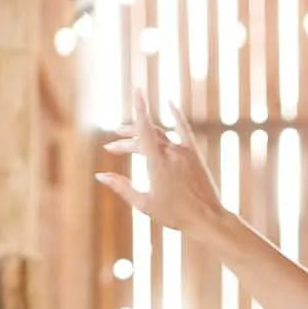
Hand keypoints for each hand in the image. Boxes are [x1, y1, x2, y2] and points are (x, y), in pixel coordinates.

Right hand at [97, 93, 230, 242]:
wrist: (207, 218)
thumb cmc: (174, 215)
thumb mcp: (143, 203)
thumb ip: (122, 187)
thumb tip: (100, 175)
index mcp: (157, 164)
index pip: (145, 130)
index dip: (140, 109)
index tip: (137, 90)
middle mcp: (171, 153)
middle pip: (144, 137)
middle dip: (126, 140)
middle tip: (111, 147)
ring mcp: (184, 151)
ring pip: (159, 135)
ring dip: (142, 134)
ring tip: (127, 138)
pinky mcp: (194, 154)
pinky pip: (183, 129)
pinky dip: (176, 116)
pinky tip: (170, 103)